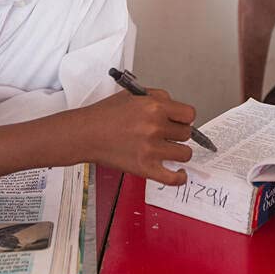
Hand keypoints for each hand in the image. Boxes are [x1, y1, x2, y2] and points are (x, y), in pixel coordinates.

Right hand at [78, 89, 195, 185]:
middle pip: (187, 134)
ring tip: (169, 150)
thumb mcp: (133, 95)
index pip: (189, 114)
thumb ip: (158, 97)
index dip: (184, 118)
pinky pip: (173, 178)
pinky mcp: (144, 168)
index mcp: (154, 107)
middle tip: (167, 135)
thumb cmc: (105, 115)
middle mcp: (155, 127)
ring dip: (179, 152)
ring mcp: (151, 150)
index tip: (179, 122)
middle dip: (178, 133)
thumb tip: (174, 107)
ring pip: (184, 154)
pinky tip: (179, 173)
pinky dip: (179, 177)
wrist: (85, 134)